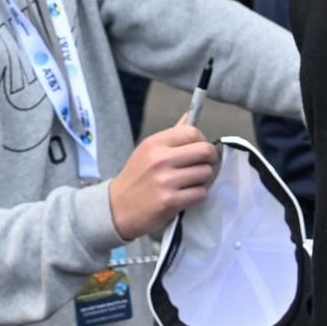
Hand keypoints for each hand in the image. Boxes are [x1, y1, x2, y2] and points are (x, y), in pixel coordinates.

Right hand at [108, 122, 217, 239]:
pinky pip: (201, 193)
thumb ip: (171, 136)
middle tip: (204, 165)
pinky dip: (197, 195)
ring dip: (202, 179)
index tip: (201, 150)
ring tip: (189, 183)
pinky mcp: (170, 201)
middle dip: (210, 159)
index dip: (203, 141)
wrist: (116, 208)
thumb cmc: (136, 178)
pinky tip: (185, 196)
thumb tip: (189, 117)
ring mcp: (165, 181)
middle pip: (205, 151)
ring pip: (205, 173)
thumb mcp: (147, 152)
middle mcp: (160, 159)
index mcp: (155, 143)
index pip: (192, 132)